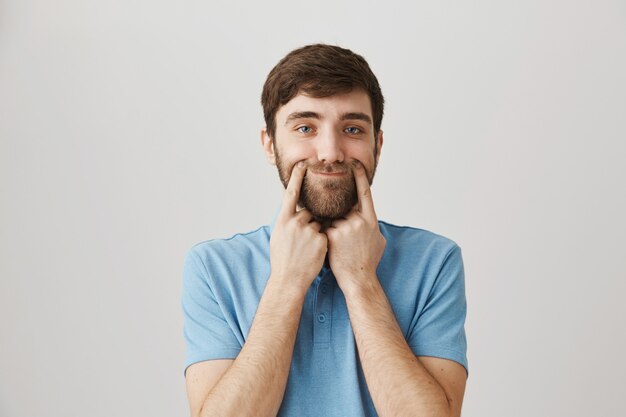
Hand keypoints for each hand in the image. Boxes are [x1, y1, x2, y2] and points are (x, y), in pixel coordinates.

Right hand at [269, 161, 327, 290]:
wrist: (288, 279)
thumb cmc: (281, 259)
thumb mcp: (278, 236)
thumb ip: (286, 221)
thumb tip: (291, 209)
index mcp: (282, 220)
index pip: (291, 193)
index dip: (297, 178)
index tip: (303, 164)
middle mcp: (295, 222)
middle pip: (308, 212)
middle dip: (308, 223)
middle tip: (300, 241)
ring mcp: (308, 231)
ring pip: (318, 224)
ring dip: (315, 233)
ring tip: (305, 250)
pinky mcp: (321, 240)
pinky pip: (325, 234)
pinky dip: (322, 242)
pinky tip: (313, 254)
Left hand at [326, 162, 385, 294]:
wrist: (359, 280)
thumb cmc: (368, 262)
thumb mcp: (378, 241)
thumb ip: (372, 226)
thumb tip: (370, 218)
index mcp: (371, 220)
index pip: (365, 193)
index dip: (360, 177)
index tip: (354, 163)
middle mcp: (359, 220)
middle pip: (343, 210)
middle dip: (339, 221)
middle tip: (344, 238)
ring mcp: (346, 227)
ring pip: (331, 220)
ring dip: (331, 231)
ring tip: (340, 249)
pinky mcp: (332, 235)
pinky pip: (323, 229)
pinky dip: (324, 237)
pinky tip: (332, 249)